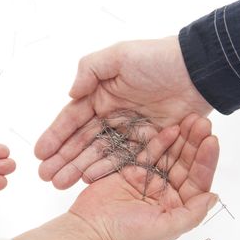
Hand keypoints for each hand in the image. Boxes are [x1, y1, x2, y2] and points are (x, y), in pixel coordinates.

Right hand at [35, 36, 213, 188]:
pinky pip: (121, 159)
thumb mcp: (118, 56)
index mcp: (100, 95)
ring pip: (97, 153)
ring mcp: (126, 131)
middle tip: (44, 176)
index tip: (40, 154)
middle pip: (81, 141)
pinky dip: (103, 169)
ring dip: (77, 168)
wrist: (199, 71)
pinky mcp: (145, 142)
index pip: (72, 119)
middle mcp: (109, 115)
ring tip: (59, 183)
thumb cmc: (157, 60)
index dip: (55, 136)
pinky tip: (87, 180)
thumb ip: (89, 71)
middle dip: (61, 158)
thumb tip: (70, 93)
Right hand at [69, 114, 218, 239]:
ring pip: (169, 157)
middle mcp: (166, 194)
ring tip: (190, 119)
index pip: (198, 182)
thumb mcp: (165, 229)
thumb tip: (213, 196)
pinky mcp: (130, 172)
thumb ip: (191, 214)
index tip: (212, 141)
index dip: (206, 162)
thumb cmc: (128, 236)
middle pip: (185, 165)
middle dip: (194, 144)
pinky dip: (159, 141)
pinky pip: (148, 154)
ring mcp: (147, 181)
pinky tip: (170, 129)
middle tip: (202, 122)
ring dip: (180, 139)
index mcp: (177, 208)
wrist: (90, 230)